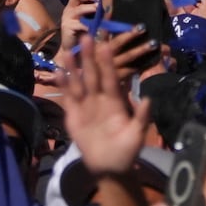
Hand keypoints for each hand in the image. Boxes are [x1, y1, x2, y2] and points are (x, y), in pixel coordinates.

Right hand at [57, 34, 152, 176]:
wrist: (109, 167)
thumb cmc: (126, 149)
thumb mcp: (137, 135)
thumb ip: (141, 118)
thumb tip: (148, 99)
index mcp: (115, 101)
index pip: (110, 78)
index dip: (108, 63)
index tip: (106, 46)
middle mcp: (99, 99)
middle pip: (93, 75)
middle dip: (89, 58)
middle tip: (86, 37)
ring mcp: (85, 105)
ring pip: (78, 83)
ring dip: (73, 68)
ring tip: (68, 52)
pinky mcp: (73, 115)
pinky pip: (68, 98)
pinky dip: (63, 86)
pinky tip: (58, 73)